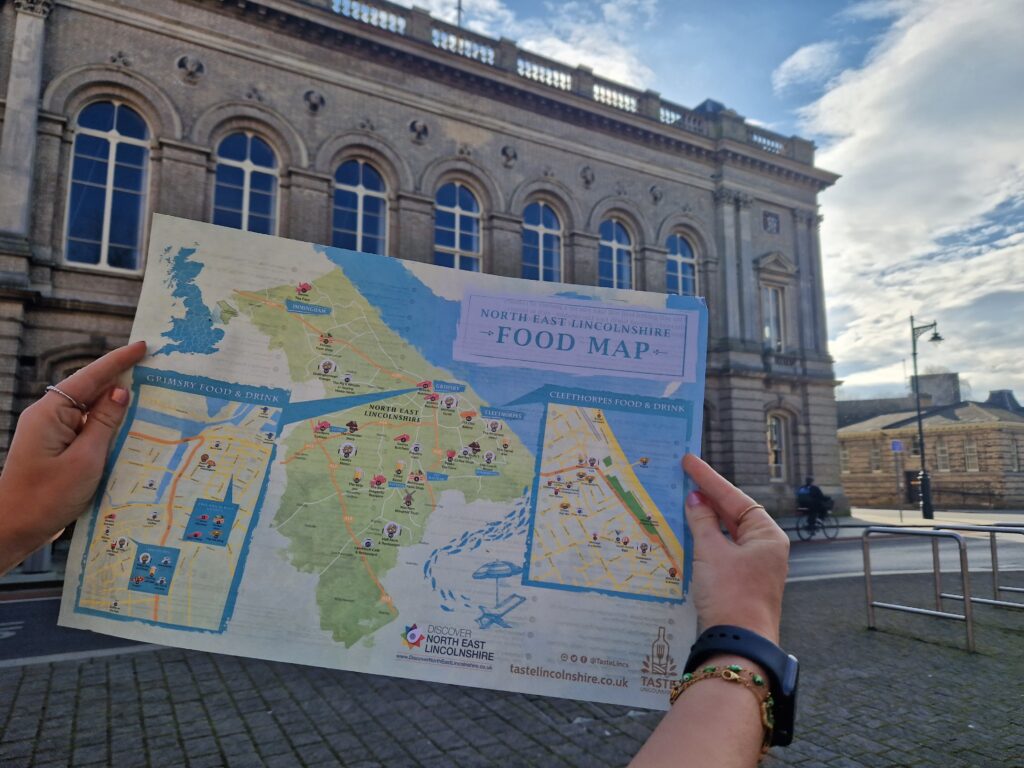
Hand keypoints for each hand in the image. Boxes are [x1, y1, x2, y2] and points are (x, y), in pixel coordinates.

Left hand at [0, 341, 146, 572]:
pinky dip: (107, 428)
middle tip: (156, 373)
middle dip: (121, 380)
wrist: (12, 530)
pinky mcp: (55, 450)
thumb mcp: (85, 460)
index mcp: (51, 413)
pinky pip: (86, 430)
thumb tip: (120, 391)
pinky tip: (128, 432)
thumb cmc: (46, 498)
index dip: (119, 360)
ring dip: (117, 408)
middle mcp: (48, 417)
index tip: (144, 346)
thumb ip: (105, 423)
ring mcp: (51, 433)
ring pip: (90, 412)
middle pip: (90, 390)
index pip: (90, 377)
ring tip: (151, 401)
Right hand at [683, 453, 788, 642]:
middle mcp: (765, 547)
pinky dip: (706, 538)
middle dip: (709, 496)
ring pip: (727, 532)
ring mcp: (754, 565)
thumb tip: (695, 498)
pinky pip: (723, 549)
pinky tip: (689, 530)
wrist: (737, 643)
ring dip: (705, 517)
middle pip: (734, 513)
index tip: (689, 461)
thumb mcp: (711, 552)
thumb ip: (702, 521)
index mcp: (767, 536)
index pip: (735, 498)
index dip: (709, 479)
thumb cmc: (730, 594)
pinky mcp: (741, 580)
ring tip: (683, 498)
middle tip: (684, 476)